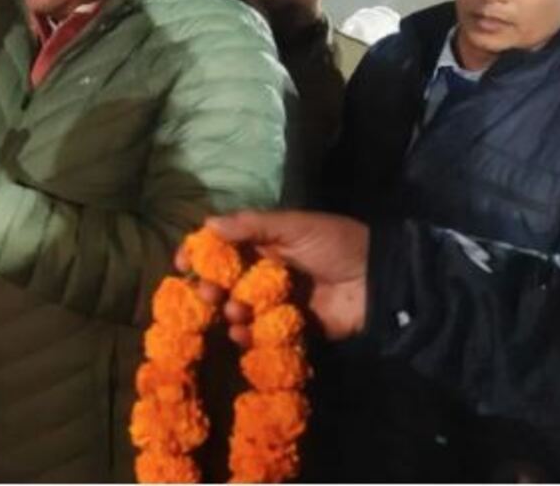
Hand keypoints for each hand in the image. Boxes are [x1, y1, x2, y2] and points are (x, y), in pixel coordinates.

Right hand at [177, 210, 369, 343]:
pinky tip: (242, 333)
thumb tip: (207, 224)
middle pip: (224, 282)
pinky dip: (246, 336)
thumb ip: (251, 226)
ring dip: (229, 311)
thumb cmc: (335, 244)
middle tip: (207, 293)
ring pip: (238, 309)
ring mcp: (275, 302)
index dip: (199, 254)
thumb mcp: (294, 226)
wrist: (378, 280)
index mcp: (264, 244)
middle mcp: (264, 273)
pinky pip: (259, 334)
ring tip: (234, 311)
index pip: (222, 247)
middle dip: (210, 288)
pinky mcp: (289, 328)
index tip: (181, 263)